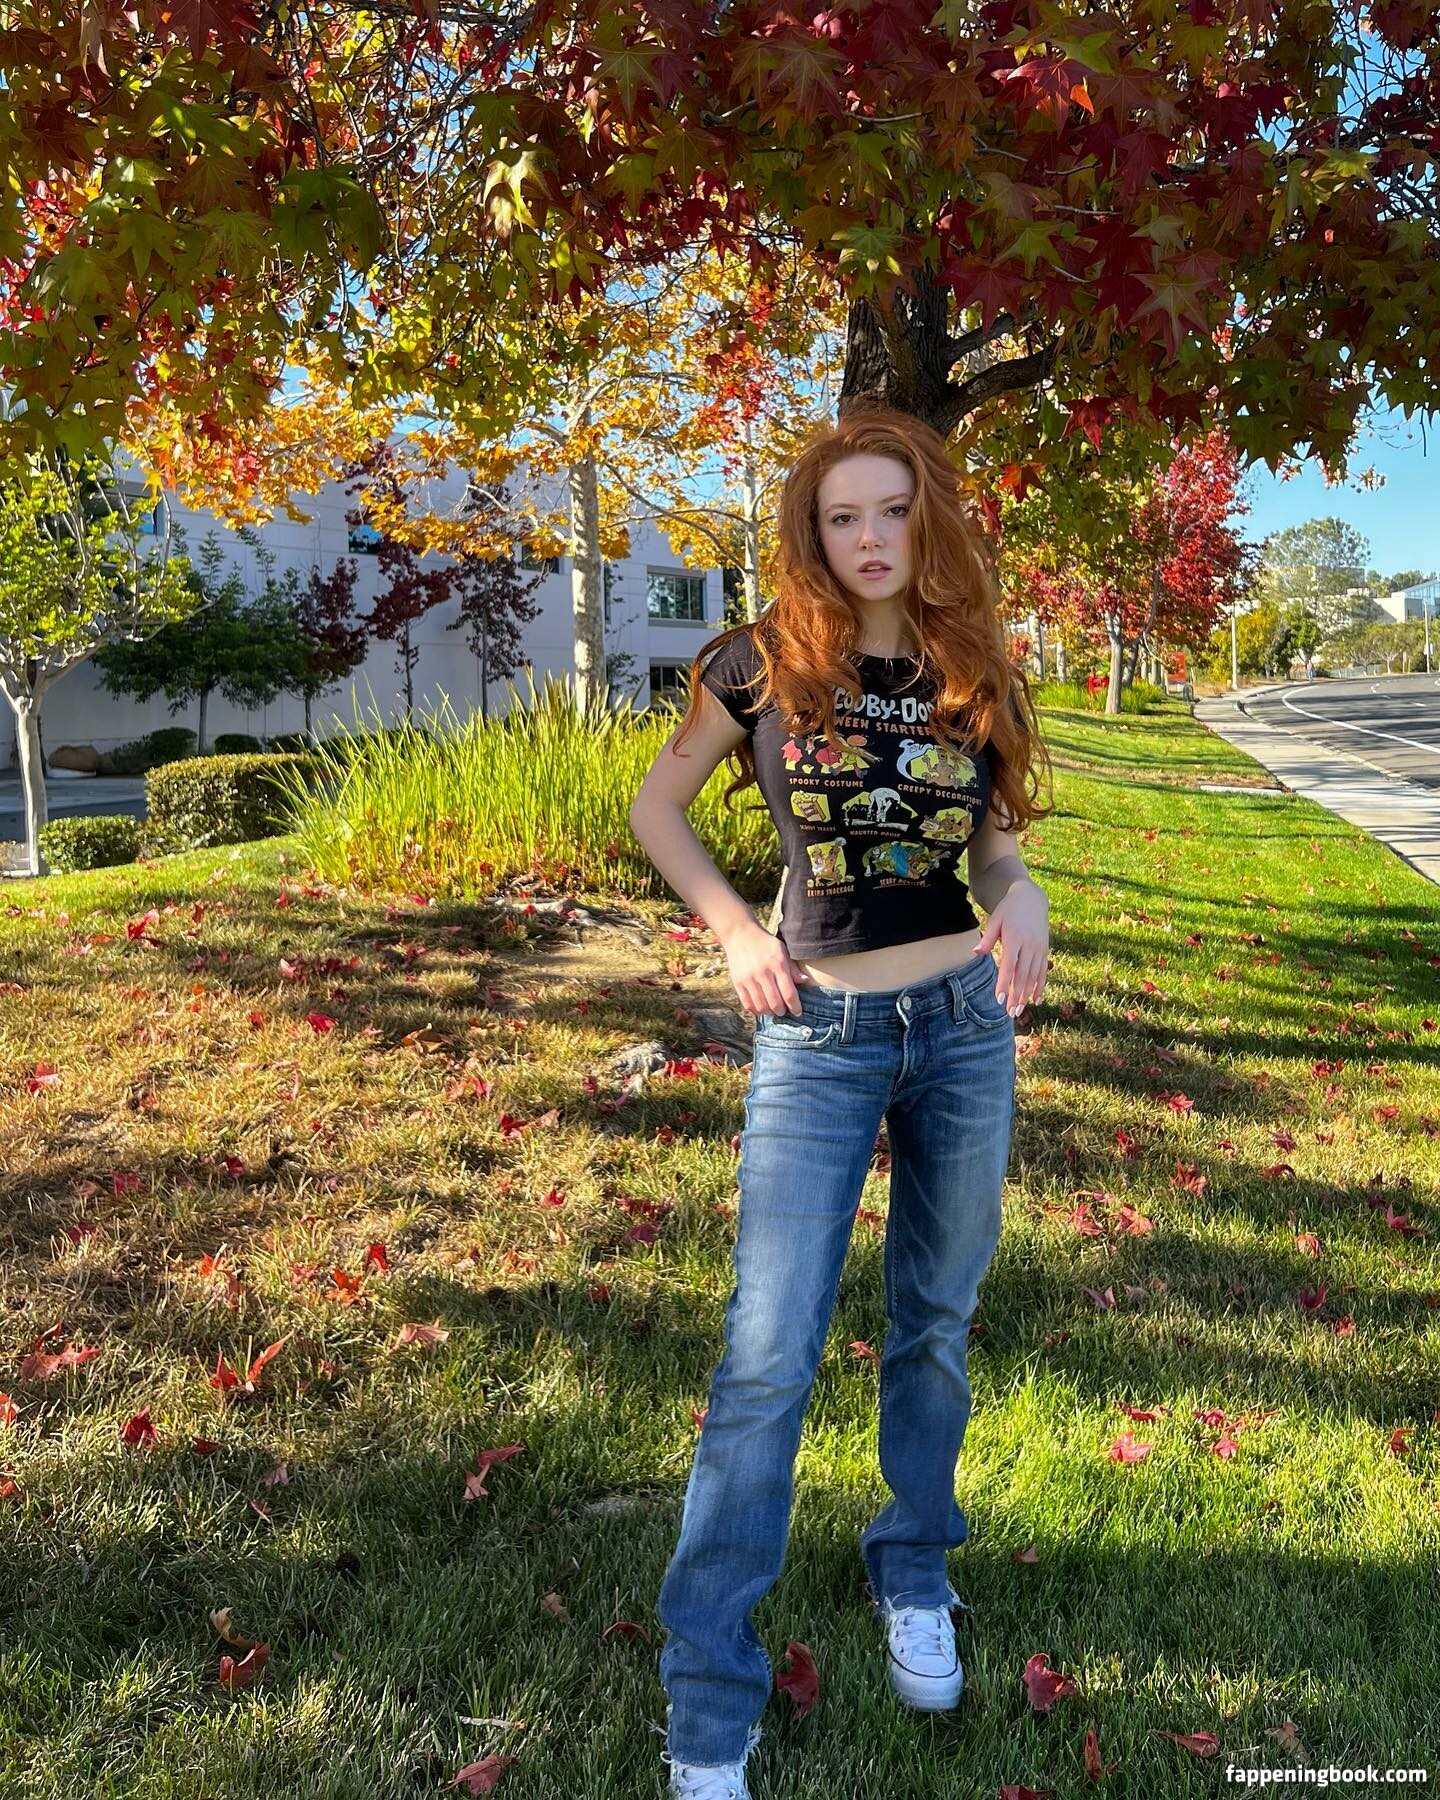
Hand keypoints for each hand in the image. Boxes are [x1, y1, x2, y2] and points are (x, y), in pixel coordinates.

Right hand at [720, 919, 811, 1017]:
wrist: (740, 935)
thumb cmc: (765, 943)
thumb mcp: (782, 950)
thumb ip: (793, 967)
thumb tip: (805, 981)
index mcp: (777, 964)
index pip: (789, 993)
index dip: (795, 1006)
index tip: (797, 1012)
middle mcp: (763, 973)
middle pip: (775, 1003)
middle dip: (782, 1011)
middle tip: (784, 1011)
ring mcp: (749, 979)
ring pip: (761, 1006)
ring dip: (769, 1012)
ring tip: (772, 1010)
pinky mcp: (738, 982)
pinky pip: (748, 1004)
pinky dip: (756, 1010)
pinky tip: (761, 1008)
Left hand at [969, 878, 1048, 1014]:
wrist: (1031, 897)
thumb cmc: (1008, 910)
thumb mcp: (995, 919)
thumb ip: (987, 938)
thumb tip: (975, 953)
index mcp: (1014, 938)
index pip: (1009, 965)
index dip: (1005, 983)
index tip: (1000, 999)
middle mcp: (1029, 945)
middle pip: (1023, 975)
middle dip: (1016, 995)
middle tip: (1010, 1013)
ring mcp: (1039, 948)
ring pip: (1034, 976)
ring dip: (1027, 995)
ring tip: (1020, 1010)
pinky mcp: (1045, 949)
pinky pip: (1043, 971)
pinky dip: (1040, 986)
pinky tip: (1035, 1000)